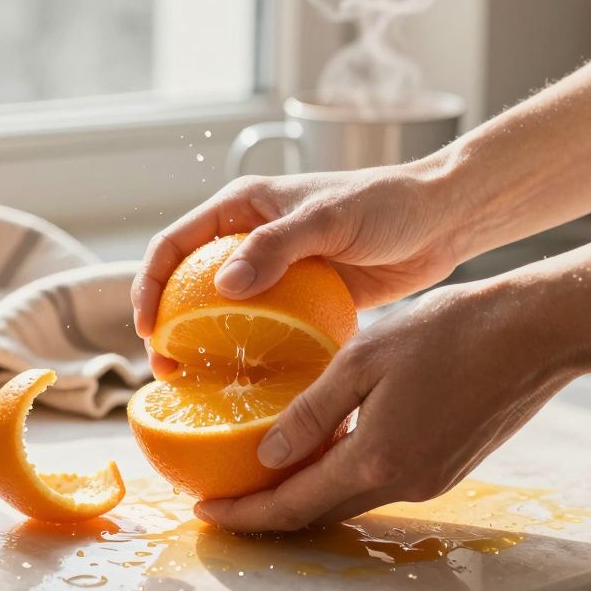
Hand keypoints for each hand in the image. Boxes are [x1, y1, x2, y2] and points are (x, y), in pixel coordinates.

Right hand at [132, 165, 467, 376]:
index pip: (174, 244)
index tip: (148, 329)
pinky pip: (264, 330)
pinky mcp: (302, 299)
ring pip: (222, 313)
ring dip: (205, 347)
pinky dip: (250, 355)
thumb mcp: (328, 220)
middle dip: (168, 326)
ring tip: (197, 386)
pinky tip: (248, 386)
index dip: (150, 284)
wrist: (442, 220)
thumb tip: (224, 287)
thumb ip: (276, 247)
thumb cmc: (386, 205)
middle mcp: (249, 237)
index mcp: (242, 207)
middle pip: (188, 284)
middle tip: (168, 370)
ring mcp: (275, 271)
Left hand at [193, 281, 590, 531]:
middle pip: (320, 513)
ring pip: (351, 497)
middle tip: (227, 496)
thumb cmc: (451, 331)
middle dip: (269, 511)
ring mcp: (431, 480)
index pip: (294, 506)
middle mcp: (404, 483)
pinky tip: (325, 448)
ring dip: (307, 492)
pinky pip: (381, 480)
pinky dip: (344, 474)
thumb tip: (265, 454)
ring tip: (266, 471)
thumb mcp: (364, 358)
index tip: (207, 510)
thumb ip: (312, 412)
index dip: (246, 513)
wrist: (536, 333)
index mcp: (377, 459)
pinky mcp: (448, 466)